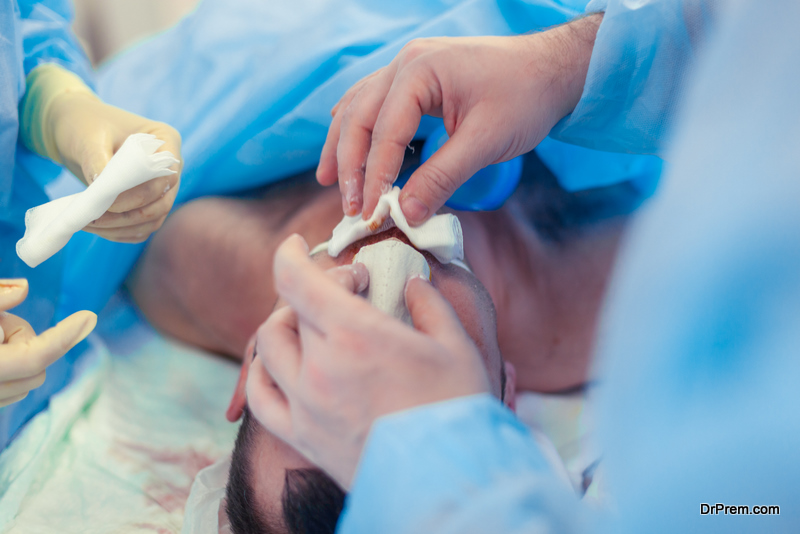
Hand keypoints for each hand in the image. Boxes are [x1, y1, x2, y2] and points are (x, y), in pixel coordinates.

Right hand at [0, 279, 96, 406]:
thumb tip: (24, 289)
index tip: (88, 317)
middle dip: (26, 342)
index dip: (64, 336)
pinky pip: (11, 392)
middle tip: (0, 322)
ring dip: (17, 357)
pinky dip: (11, 373)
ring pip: (26, 382)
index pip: (35, 357)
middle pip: (37, 369)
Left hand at [48, 92, 181, 242]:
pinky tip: (96, 228)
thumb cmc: (85, 124)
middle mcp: (169, 167)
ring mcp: (161, 187)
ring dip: (123, 227)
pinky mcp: (146, 203)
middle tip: (95, 218)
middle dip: (129, 216)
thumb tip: (102, 190)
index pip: (166, 176)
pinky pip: (141, 227)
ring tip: (90, 224)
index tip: (107, 201)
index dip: (140, 194)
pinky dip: (120, 232)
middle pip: (162, 202)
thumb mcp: (88, 137)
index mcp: (166, 140)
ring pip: (153, 219)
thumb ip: (98, 161)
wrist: (78, 130)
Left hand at [245, 235, 489, 488]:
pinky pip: (259, 396)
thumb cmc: (457, 411)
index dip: (290, 253)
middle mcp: (320, 366)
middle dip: (313, 289)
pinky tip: (278, 365)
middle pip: (290, 309)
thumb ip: (430, 305)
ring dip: (285, 324)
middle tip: (347, 293)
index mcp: (356, 335)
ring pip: (267, 347)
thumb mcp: (457, 346)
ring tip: (312, 324)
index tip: (297, 243)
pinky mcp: (301, 436)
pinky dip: (262, 371)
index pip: (297, 280)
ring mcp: (305, 403)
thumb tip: (413, 285)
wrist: (448, 483)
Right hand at [317, 15, 601, 224]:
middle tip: (349, 207)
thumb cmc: (525, 97)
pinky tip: (346, 145)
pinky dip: (357, 127)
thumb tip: (407, 215)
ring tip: (329, 180)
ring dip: (343, 145)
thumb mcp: (485, 142)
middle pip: (359, 116)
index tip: (370, 213)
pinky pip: (373, 101)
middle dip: (350, 164)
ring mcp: (408, 66)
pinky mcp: (415, 77)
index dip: (374, 176)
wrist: (551, 68)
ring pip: (358, 107)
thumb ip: (442, 177)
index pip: (384, 130)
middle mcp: (406, 62)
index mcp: (421, 70)